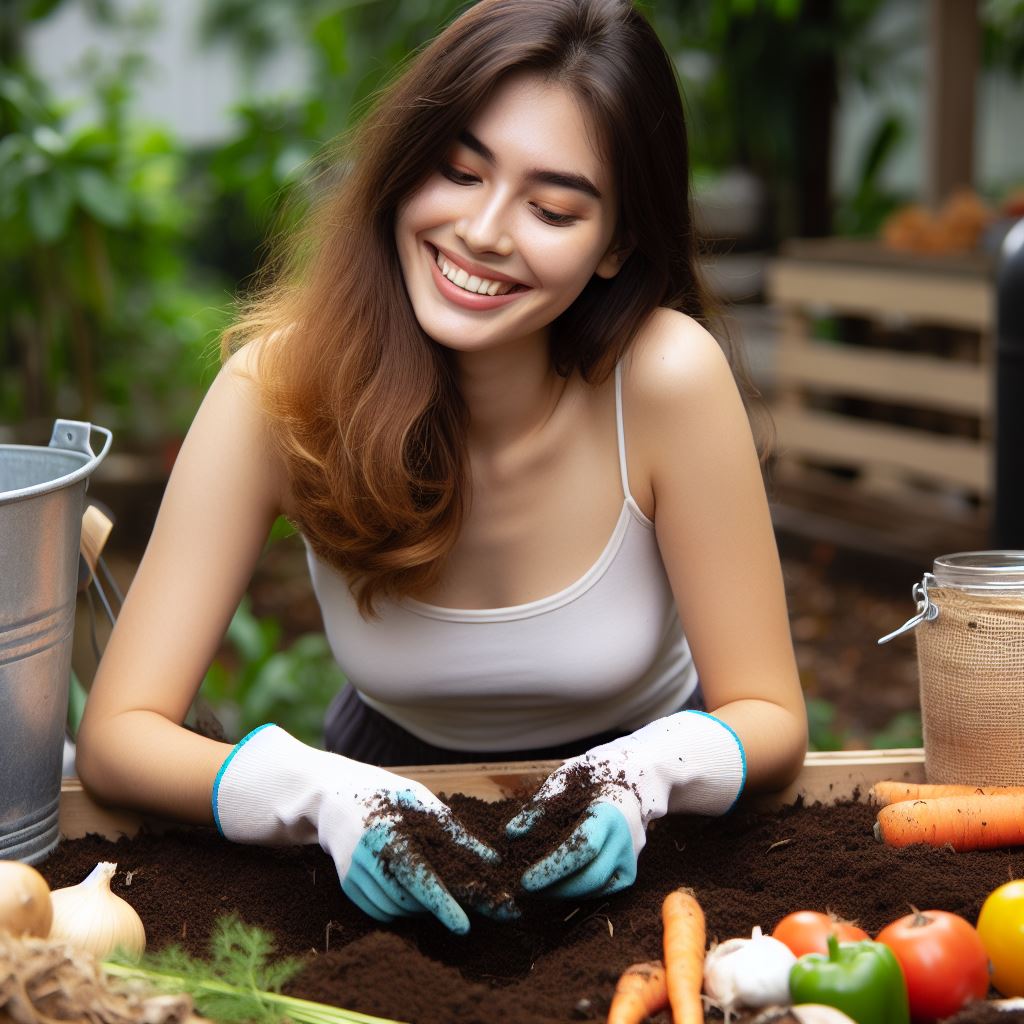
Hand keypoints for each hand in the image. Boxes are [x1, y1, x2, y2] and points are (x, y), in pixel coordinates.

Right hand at [213, 724, 496, 932]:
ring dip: (417, 907)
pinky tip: (409, 890)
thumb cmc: (385, 793)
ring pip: (394, 909)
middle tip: (455, 897)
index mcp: (390, 833)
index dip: (443, 905)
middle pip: (409, 900)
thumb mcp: (421, 801)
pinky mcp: (347, 884)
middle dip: (434, 906)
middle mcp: (368, 857)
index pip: (421, 879)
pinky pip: (378, 911)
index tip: (464, 926)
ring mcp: (354, 873)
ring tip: (430, 887)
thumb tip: (492, 860)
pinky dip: (398, 908)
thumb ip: (454, 832)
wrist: (333, 796)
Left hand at [506, 710, 745, 899]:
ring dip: (566, 894)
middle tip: (527, 890)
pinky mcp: (630, 870)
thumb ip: (538, 808)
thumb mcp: (563, 782)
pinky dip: (581, 892)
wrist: (632, 778)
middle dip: (556, 888)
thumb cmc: (592, 777)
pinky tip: (560, 886)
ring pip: (598, 888)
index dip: (553, 868)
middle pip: (592, 877)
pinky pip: (605, 890)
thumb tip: (511, 833)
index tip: (526, 879)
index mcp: (610, 813)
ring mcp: (632, 857)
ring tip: (538, 890)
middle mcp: (627, 839)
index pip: (583, 848)